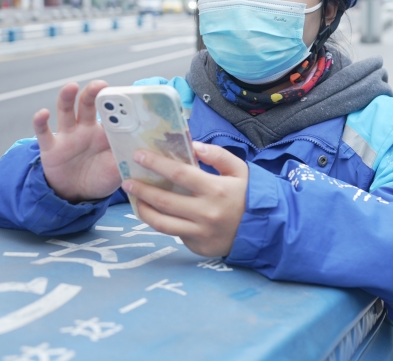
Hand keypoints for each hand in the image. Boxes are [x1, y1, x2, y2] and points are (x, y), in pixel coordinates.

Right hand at [33, 80, 121, 202]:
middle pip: (87, 104)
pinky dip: (40, 122)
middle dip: (93, 92)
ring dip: (67, 97)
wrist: (77, 195)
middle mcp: (85, 128)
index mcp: (105, 132)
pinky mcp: (51, 147)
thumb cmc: (101, 177)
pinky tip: (42, 114)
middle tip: (100, 85)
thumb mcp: (118, 170)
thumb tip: (144, 150)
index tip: (124, 94)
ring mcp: (67, 136)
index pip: (110, 112)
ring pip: (66, 111)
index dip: (115, 103)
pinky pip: (44, 132)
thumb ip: (128, 158)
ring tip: (71, 86)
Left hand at [123, 142, 247, 256]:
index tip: (139, 155)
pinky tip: (155, 212)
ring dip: (144, 210)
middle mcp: (206, 213)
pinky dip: (162, 222)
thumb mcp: (240, 170)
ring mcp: (200, 233)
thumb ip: (217, 155)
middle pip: (164, 200)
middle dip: (141, 189)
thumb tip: (193, 145)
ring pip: (162, 223)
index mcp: (216, 190)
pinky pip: (175, 233)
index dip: (156, 164)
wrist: (264, 231)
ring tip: (135, 199)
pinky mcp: (198, 247)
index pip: (179, 174)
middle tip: (128, 180)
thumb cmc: (249, 195)